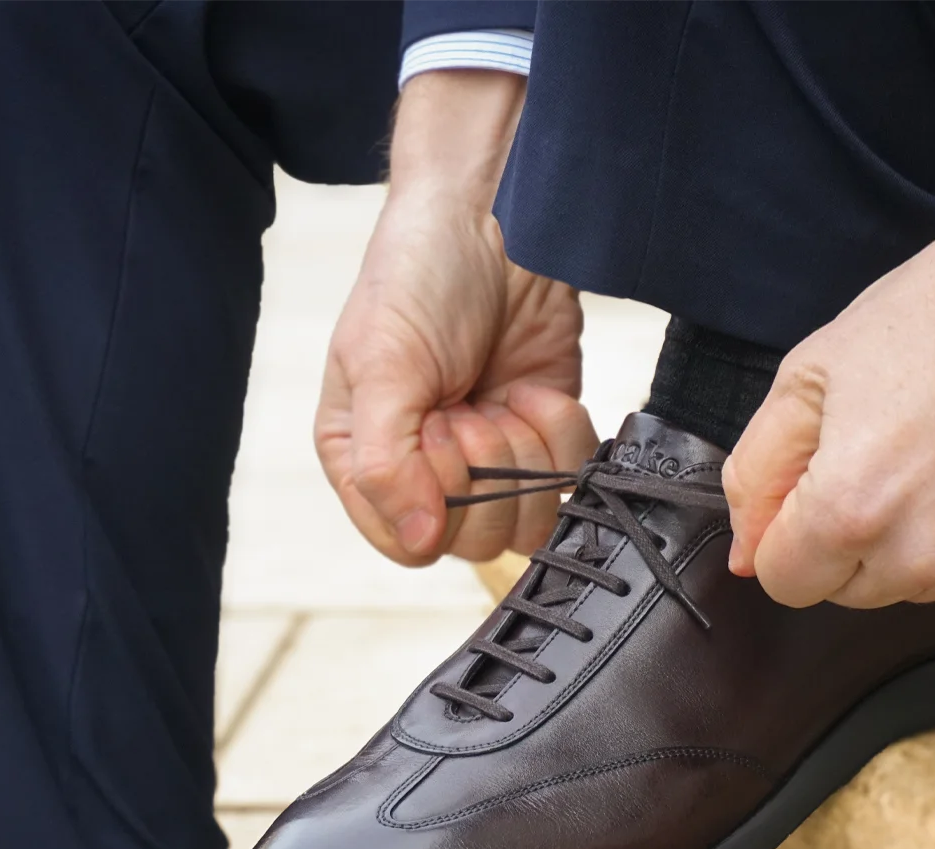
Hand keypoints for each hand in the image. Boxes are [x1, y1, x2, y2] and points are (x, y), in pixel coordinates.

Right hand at [316, 72, 595, 565]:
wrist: (494, 221)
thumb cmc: (418, 278)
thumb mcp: (382, 364)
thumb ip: (387, 460)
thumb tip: (417, 540)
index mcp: (365, 459)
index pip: (405, 540)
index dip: (433, 501)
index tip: (439, 435)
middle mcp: (429, 470)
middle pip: (473, 541)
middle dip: (484, 473)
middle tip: (473, 406)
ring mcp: (494, 458)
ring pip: (527, 523)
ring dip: (527, 460)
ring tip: (506, 399)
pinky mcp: (545, 435)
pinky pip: (569, 478)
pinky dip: (563, 438)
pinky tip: (536, 391)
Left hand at [723, 149, 934, 607]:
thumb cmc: (934, 314)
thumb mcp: (809, 374)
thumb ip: (758, 473)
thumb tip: (742, 555)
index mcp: (849, 513)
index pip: (779, 580)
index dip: (784, 528)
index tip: (814, 476)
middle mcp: (919, 557)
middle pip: (842, 590)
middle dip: (842, 536)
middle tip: (880, 448)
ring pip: (905, 586)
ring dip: (902, 540)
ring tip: (934, 450)